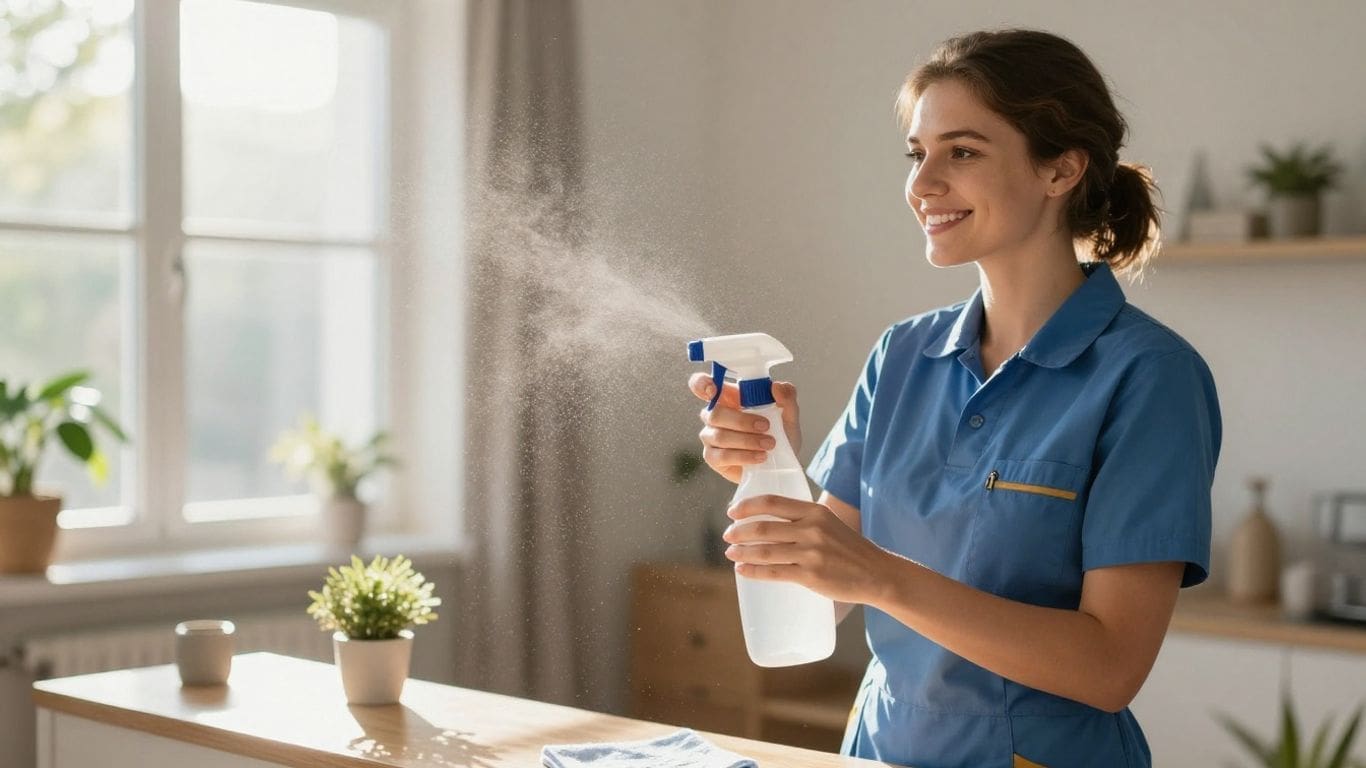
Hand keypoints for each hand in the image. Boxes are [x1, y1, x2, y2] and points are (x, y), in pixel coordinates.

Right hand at [688, 373, 801, 483]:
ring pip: (719, 435)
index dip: (701, 384)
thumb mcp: (788, 415)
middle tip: (766, 426)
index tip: (713, 389)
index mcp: (728, 397)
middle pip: (714, 413)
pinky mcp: (712, 458)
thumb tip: (776, 386)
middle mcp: (715, 415)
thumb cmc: (779, 435)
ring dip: (747, 440)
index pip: (702, 385)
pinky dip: (743, 456)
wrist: (781, 465)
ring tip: (769, 444)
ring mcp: (711, 437)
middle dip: (741, 420)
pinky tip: (759, 457)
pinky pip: (721, 455)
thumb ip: (786, 398)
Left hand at [722, 494, 889, 604]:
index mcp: (814, 511)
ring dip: (741, 552)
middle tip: (728, 536)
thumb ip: (803, 519)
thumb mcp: (828, 523)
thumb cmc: (849, 548)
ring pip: (764, 551)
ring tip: (731, 554)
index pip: (771, 502)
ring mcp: (810, 553)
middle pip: (762, 527)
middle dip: (739, 532)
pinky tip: (742, 571)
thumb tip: (767, 522)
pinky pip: (773, 572)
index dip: (746, 507)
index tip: (732, 512)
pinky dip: (753, 571)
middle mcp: (811, 529)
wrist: (875, 573)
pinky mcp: (810, 576)